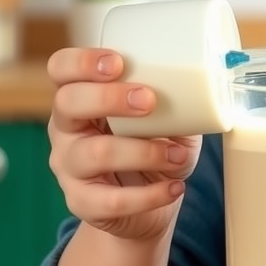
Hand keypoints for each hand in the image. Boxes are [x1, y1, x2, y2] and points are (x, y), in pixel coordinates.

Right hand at [46, 47, 201, 241]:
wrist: (148, 204)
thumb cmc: (155, 146)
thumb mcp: (167, 117)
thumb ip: (176, 98)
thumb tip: (204, 83)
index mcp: (81, 96)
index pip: (61, 68)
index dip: (82, 61)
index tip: (118, 63)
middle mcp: (66, 129)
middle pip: (67, 103)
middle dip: (109, 98)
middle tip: (148, 100)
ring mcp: (69, 167)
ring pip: (94, 153)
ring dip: (143, 152)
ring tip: (177, 155)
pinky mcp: (83, 203)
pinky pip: (112, 200)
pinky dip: (150, 195)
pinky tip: (175, 188)